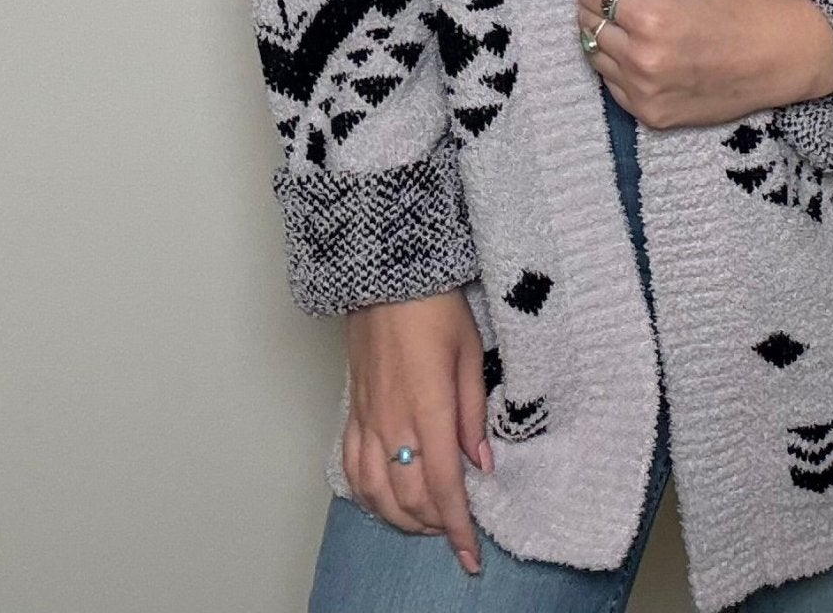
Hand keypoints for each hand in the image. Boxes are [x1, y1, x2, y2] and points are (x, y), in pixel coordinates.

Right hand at [342, 289, 489, 573]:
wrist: (387, 275)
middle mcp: (393, 422)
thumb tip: (480, 464)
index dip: (458, 528)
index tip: (471, 556)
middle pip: (409, 498)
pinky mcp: (352, 410)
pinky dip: (368, 496)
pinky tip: (384, 501)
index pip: (443, 486)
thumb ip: (473, 414)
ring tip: (426, 524)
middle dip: (435, 526)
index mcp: (429, 408)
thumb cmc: (436, 308)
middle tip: (456, 532)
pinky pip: (352, 467)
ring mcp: (367, 419)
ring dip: (401, 519)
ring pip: (377, 492)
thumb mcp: (470, 354)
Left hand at [565, 0, 832, 130]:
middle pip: (586, 20)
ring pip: (593, 53)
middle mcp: (642, 62)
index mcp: (650, 19)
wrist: (782, 55)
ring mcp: (645, 95)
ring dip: (609, 34)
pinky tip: (654, 54)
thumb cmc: (738, 4)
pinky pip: (611, 84)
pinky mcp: (651, 117)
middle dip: (603, 2)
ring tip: (648, 27)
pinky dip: (621, 65)